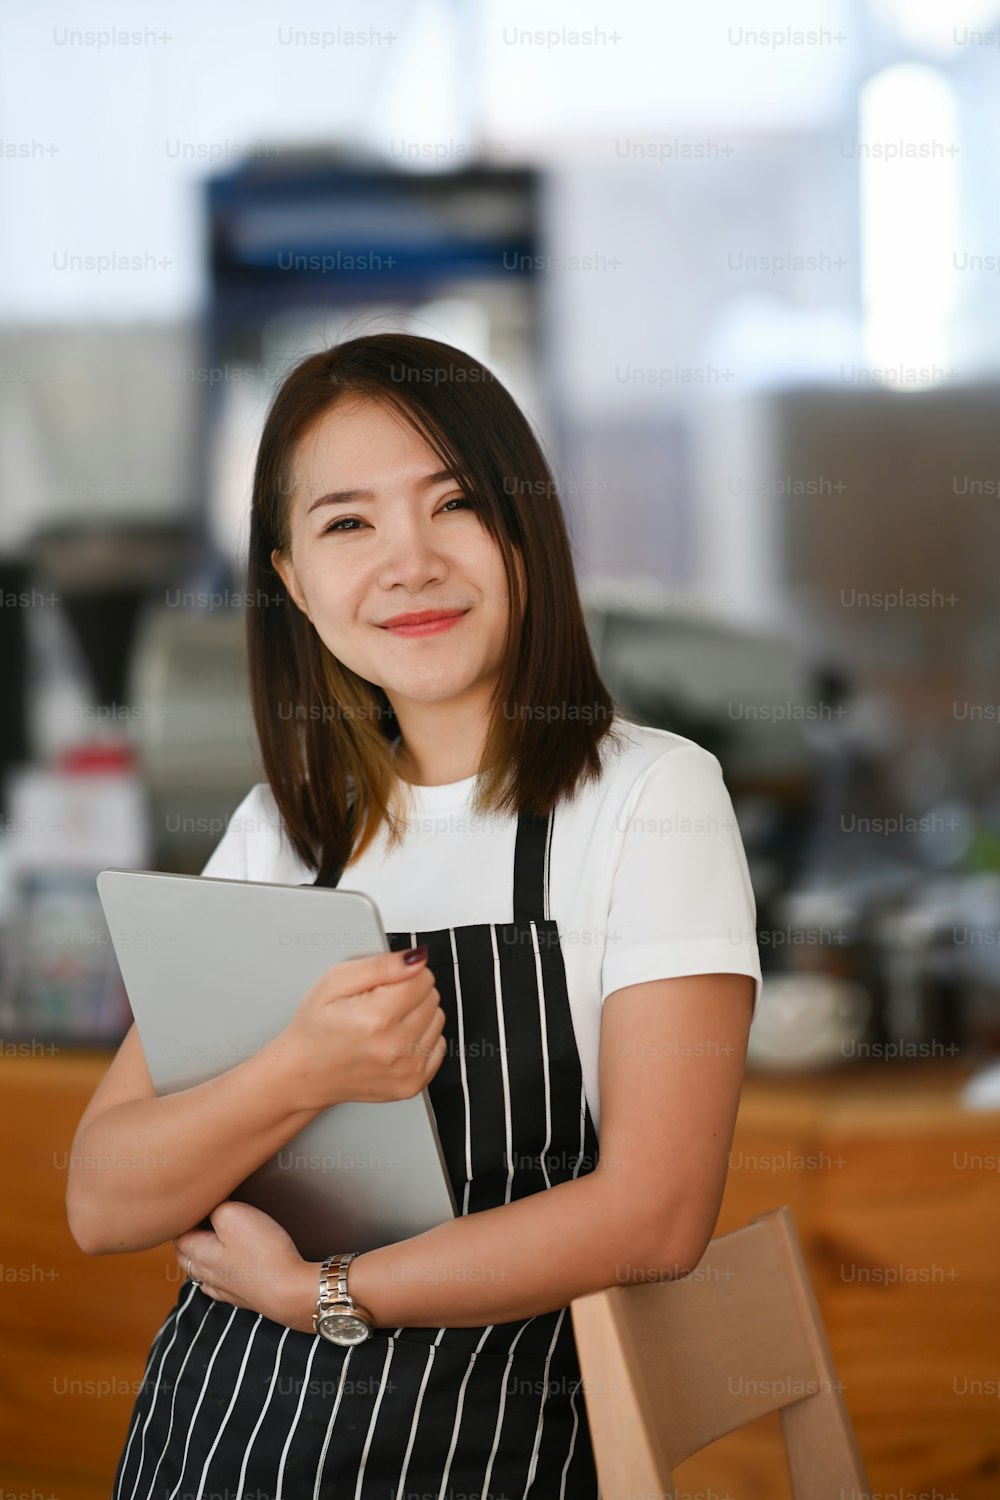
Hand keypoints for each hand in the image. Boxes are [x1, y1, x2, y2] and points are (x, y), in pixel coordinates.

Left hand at [173, 1201, 321, 1333]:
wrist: (288, 1291)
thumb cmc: (262, 1252)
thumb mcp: (234, 1214)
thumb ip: (214, 1208)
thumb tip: (209, 1205)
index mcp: (198, 1253)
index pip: (177, 1233)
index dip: (182, 1217)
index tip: (191, 1203)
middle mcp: (205, 1273)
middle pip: (184, 1254)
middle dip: (186, 1235)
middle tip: (196, 1217)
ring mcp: (222, 1288)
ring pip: (199, 1271)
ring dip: (198, 1256)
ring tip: (206, 1239)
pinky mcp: (241, 1296)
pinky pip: (217, 1285)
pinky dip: (214, 1274)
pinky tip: (222, 1270)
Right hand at [278, 946, 446, 1111]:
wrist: (305, 1073)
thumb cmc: (316, 1028)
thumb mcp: (335, 981)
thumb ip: (380, 965)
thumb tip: (416, 959)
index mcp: (376, 1017)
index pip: (422, 977)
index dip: (401, 974)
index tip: (381, 985)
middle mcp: (395, 1047)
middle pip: (432, 997)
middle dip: (409, 994)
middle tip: (378, 1005)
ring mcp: (407, 1070)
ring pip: (438, 1019)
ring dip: (416, 1016)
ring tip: (384, 1024)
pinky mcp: (413, 1084)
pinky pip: (438, 1046)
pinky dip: (420, 1039)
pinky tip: (394, 1041)